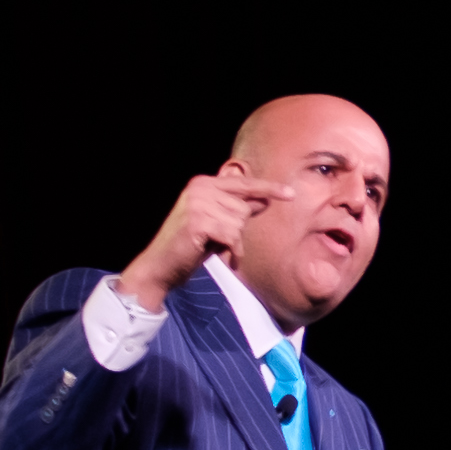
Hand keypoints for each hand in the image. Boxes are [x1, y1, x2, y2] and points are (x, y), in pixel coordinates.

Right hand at [116, 165, 273, 310]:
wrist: (160, 266)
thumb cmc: (190, 247)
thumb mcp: (217, 224)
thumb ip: (238, 209)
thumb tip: (264, 199)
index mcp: (204, 183)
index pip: (244, 183)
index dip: (268, 188)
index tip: (290, 193)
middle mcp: (200, 188)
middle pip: (243, 207)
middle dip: (237, 229)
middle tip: (217, 241)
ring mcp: (197, 203)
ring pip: (239, 222)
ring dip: (232, 241)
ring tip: (214, 247)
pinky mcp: (197, 221)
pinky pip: (232, 236)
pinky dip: (233, 250)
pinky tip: (225, 258)